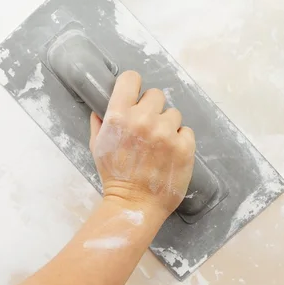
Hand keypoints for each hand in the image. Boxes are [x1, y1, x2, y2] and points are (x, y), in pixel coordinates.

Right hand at [89, 71, 195, 218]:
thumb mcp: (97, 147)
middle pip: (156, 95)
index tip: (135, 96)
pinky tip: (170, 153)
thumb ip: (100, 123)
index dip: (133, 86)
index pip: (131, 79)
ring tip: (159, 145)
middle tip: (148, 128)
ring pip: (173, 113)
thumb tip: (100, 108)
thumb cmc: (114, 177)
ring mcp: (166, 133)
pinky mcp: (185, 146)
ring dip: (167, 125)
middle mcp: (144, 120)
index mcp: (119, 116)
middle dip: (152, 109)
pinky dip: (180, 140)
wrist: (134, 205)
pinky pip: (186, 131)